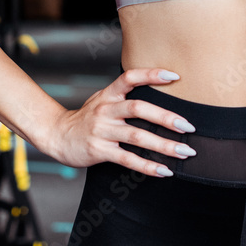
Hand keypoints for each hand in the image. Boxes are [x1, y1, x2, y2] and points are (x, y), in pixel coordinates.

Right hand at [46, 67, 197, 176]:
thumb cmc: (87, 117)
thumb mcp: (102, 99)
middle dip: (166, 118)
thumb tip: (157, 90)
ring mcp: (102, 130)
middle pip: (138, 109)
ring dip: (163, 145)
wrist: (57, 135)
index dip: (151, 75)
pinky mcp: (99, 151)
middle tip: (189, 126)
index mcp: (109, 94)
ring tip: (184, 152)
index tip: (175, 77)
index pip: (130, 77)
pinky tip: (164, 170)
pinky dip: (147, 166)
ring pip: (137, 137)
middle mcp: (106, 109)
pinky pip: (127, 159)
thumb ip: (124, 95)